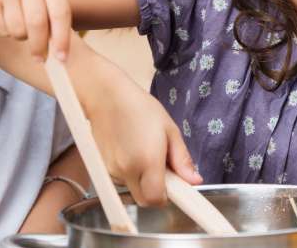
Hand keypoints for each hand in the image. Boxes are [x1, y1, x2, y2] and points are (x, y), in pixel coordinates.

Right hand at [0, 0, 71, 60]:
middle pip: (38, 22)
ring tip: (20, 28)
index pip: (61, 11)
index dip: (62, 38)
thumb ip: (54, 16)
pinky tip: (4, 20)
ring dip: (21, 37)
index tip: (62, 58)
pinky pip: (2, 29)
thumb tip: (61, 53)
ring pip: (19, 29)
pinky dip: (5, 32)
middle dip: (40, 45)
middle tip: (40, 58)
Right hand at [85, 76, 201, 206]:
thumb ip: (182, 159)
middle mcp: (127, 170)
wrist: (106, 97)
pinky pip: (120, 180)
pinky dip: (128, 173)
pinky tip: (130, 151)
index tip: (173, 184)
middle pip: (143, 200)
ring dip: (141, 181)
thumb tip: (194, 181)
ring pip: (131, 189)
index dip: (167, 197)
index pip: (156, 200)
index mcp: (147, 161)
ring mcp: (111, 170)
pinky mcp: (102, 167)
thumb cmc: (141, 108)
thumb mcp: (169, 130)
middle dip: (154, 191)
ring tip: (143, 152)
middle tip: (161, 169)